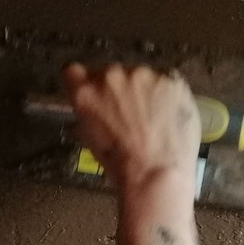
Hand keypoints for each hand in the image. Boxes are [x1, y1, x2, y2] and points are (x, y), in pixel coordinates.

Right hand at [62, 63, 200, 188]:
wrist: (157, 172)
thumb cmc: (120, 163)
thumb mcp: (90, 138)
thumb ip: (89, 111)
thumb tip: (95, 106)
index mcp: (85, 93)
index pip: (73, 72)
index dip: (82, 82)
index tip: (92, 92)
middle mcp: (112, 76)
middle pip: (111, 73)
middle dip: (117, 89)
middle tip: (128, 113)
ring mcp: (144, 75)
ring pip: (140, 76)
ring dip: (143, 90)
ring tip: (153, 118)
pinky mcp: (171, 80)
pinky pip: (166, 81)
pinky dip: (167, 95)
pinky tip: (169, 116)